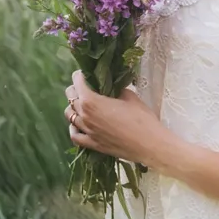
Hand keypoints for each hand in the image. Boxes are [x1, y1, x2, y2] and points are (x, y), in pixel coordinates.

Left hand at [63, 70, 186, 171]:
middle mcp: (85, 116)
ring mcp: (87, 132)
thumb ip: (117, 90)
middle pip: (71, 99)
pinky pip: (75, 136)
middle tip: (84, 87)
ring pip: (70, 117)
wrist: (149, 144)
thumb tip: (113, 88)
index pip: (77, 84)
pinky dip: (73, 129)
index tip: (83, 73)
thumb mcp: (130, 97)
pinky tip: (77, 126)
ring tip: (81, 104)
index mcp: (92, 101)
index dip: (79, 76)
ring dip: (73, 108)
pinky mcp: (92, 144)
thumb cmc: (142, 118)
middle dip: (75, 90)